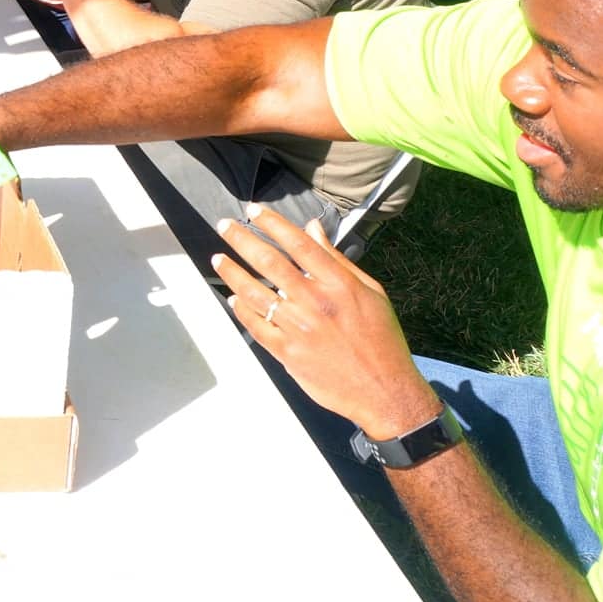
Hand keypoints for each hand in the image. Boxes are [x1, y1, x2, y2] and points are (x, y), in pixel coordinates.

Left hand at [211, 205, 441, 439]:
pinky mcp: (287, 354)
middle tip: (225, 226)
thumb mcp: (370, 292)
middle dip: (242, 240)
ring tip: (218, 259)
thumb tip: (313, 228)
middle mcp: (315, 303)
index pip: (298, 244)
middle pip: (269, 262)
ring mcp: (299, 329)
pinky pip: (256, 325)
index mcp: (339, 285)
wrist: (384, 391)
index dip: (272, 223)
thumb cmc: (381, 340)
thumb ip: (337, 259)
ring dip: (232, 272)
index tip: (253, 210)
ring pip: (255, 293)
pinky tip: (233, 298)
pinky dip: (241, 309)